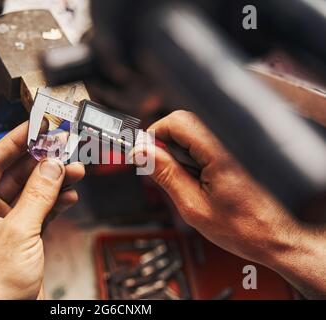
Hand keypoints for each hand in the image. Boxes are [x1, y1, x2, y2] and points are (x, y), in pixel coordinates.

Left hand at [0, 121, 84, 299]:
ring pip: (32, 192)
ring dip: (54, 180)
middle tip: (61, 145)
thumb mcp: (18, 232)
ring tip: (74, 168)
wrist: (8, 318)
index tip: (34, 126)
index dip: (13, 142)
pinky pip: (42, 209)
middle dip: (41, 161)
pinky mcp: (25, 236)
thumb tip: (52, 165)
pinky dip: (57, 201)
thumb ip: (38, 195)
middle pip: (16, 175)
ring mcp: (7, 224)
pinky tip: (70, 193)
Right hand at [133, 111, 325, 297]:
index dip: (154, 135)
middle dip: (162, 145)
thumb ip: (166, 175)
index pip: (177, 122)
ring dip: (174, 156)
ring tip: (179, 184)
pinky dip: (187, 163)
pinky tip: (191, 184)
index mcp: (216, 154)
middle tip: (156, 171)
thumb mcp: (193, 206)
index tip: (143, 156)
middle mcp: (224, 147)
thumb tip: (142, 153)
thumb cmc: (242, 228)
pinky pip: (199, 150)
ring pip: (188, 138)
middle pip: (181, 125)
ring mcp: (227, 153)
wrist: (273, 238)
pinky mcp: (227, 161)